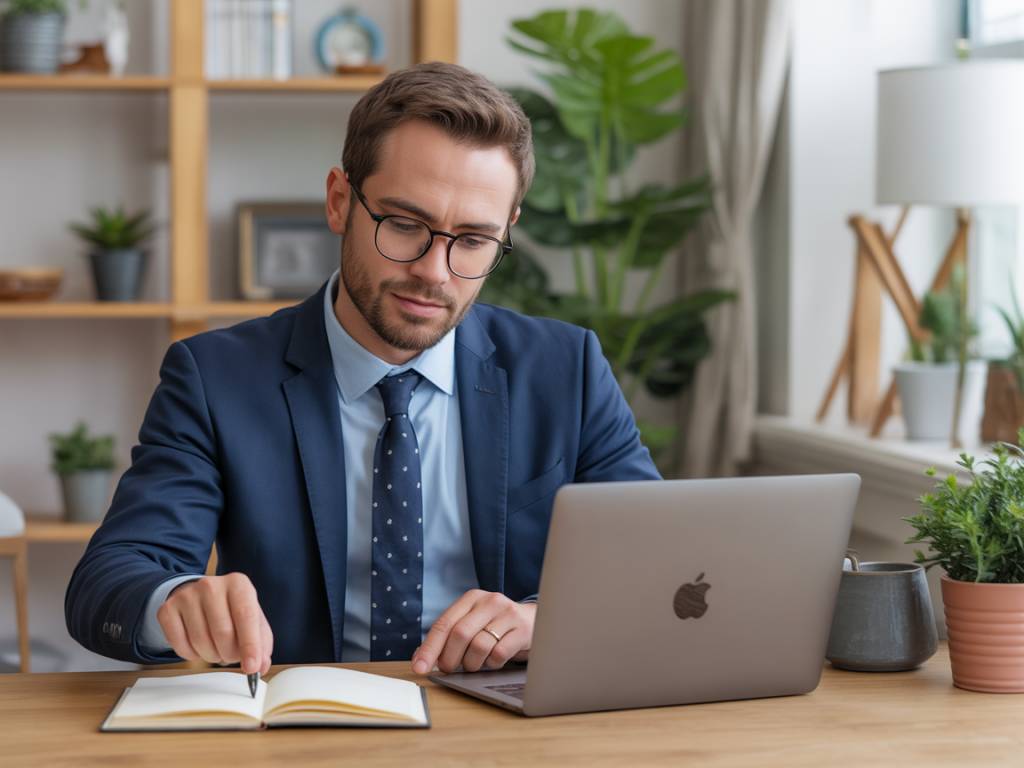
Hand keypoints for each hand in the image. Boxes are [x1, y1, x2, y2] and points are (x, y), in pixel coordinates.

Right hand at [156, 572, 273, 675]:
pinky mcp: (167, 609)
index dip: (250, 646)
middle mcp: (211, 585)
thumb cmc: (231, 610)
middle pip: (223, 632)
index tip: (252, 667)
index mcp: (238, 584)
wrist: (200, 596)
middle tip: (232, 656)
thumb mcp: (253, 619)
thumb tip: (260, 665)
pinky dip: (192, 655)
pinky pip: (180, 646)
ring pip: (201, 641)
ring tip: (217, 649)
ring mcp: (187, 595)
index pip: (246, 616)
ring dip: (212, 656)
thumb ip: (261, 643)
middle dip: (230, 654)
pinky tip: (199, 646)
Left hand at [410, 590, 536, 674]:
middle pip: (460, 634)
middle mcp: (489, 601)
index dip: (429, 648)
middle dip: (450, 658)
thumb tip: (420, 657)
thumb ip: (448, 636)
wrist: (534, 621)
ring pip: (479, 646)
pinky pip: (498, 654)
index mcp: (471, 598)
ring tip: (475, 664)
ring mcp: (507, 613)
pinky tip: (493, 661)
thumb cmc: (496, 626)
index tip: (419, 668)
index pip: (443, 624)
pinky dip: (491, 664)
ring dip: (472, 664)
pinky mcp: (522, 629)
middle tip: (449, 669)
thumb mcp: (472, 623)